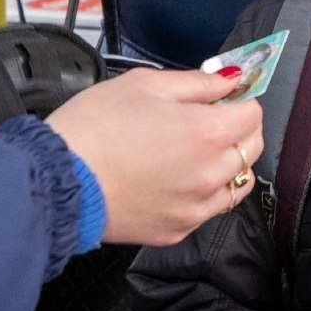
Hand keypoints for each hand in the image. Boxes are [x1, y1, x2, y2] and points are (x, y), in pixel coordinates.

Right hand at [41, 67, 262, 244]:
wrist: (57, 179)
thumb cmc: (94, 127)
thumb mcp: (145, 84)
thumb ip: (197, 82)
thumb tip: (230, 80)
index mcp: (206, 132)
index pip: (254, 114)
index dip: (238, 101)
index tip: (221, 99)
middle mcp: (209, 174)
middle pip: (252, 149)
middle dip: (238, 130)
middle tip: (207, 121)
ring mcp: (195, 207)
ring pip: (238, 184)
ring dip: (226, 165)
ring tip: (192, 153)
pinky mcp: (177, 230)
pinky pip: (208, 210)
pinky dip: (202, 194)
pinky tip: (174, 179)